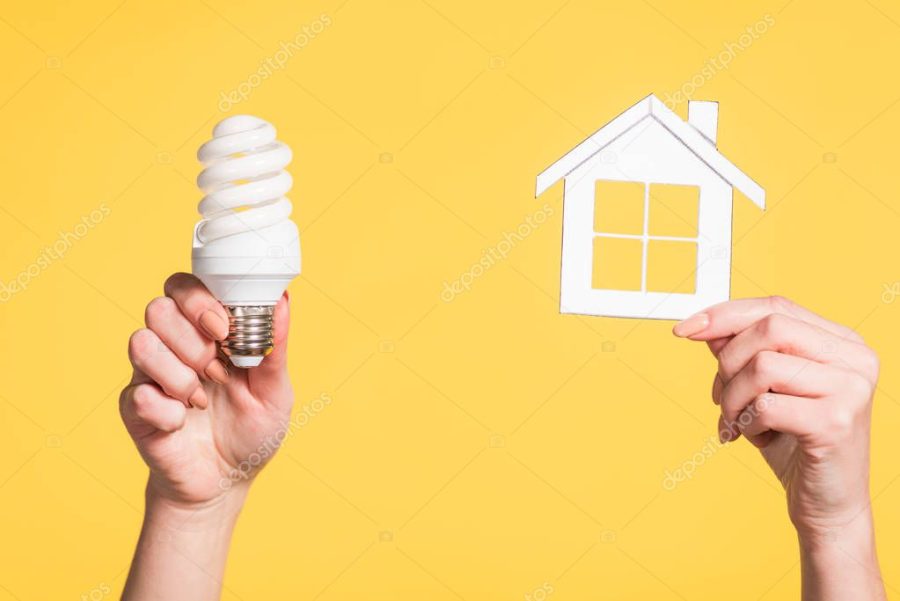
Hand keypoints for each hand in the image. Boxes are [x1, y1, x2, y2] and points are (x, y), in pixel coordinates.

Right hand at [120, 273, 293, 506]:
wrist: (228, 481)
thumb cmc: (251, 429)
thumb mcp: (275, 389)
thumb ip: (275, 345)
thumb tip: (283, 298)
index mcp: (205, 331)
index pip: (183, 286)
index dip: (199, 298)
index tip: (224, 328)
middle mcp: (173, 346)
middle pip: (159, 308)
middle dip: (194, 339)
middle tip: (218, 369)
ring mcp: (150, 376)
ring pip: (141, 343)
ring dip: (180, 374)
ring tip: (204, 398)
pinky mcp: (136, 409)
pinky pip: (138, 394)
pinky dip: (168, 411)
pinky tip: (184, 421)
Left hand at [674, 296, 884, 599]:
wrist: (826, 504)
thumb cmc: (794, 442)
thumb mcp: (762, 390)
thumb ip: (740, 353)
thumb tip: (704, 326)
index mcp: (841, 343)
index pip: (776, 307)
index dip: (724, 314)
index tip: (684, 330)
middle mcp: (855, 359)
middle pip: (769, 329)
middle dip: (727, 361)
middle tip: (720, 396)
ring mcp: (850, 389)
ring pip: (762, 366)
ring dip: (732, 397)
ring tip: (736, 421)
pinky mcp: (836, 422)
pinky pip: (766, 405)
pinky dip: (747, 422)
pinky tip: (754, 436)